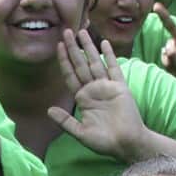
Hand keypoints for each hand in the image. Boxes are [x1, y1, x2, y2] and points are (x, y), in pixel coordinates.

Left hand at [50, 29, 147, 161]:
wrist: (126, 144)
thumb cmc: (104, 142)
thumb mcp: (80, 132)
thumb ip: (65, 121)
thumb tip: (49, 110)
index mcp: (82, 99)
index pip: (70, 75)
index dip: (64, 61)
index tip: (58, 46)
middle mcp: (93, 90)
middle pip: (80, 64)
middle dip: (73, 48)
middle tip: (66, 31)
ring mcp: (106, 87)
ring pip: (95, 62)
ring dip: (88, 47)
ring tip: (82, 31)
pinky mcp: (120, 87)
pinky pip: (113, 68)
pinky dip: (109, 56)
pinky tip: (103, 43)